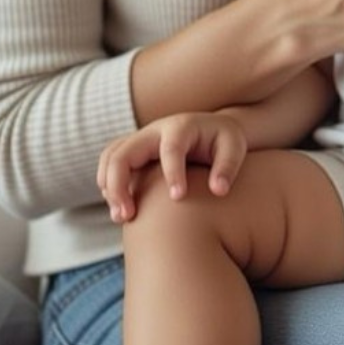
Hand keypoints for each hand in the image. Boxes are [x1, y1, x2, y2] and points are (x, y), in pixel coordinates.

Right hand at [97, 112, 248, 222]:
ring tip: (120, 217)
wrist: (211, 130)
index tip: (178, 198)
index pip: (171, 148)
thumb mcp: (234, 147)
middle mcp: (155, 130)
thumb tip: (218, 190)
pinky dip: (109, 186)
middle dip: (119, 184)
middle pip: (123, 152)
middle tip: (126, 216)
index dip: (173, 172)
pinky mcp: (134, 151)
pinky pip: (111, 164)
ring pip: (110, 157)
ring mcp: (141, 139)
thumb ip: (227, 166)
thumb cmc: (223, 140)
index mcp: (182, 127)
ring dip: (109, 187)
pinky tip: (121, 210)